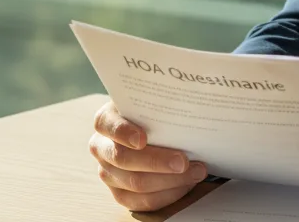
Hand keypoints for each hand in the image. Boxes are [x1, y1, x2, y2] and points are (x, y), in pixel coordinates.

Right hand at [88, 100, 208, 211]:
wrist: (157, 130)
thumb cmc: (156, 113)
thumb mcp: (154, 102)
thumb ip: (162, 102)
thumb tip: (185, 97)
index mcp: (106, 121)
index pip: (107, 125)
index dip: (123, 133)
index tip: (142, 139)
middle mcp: (102, 147)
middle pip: (123, 159)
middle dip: (156, 162)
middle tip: (184, 162)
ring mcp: (108, 172)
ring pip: (135, 183)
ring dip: (170, 180)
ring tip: (197, 172)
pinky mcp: (120, 193)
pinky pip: (142, 201)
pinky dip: (168, 194)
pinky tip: (186, 184)